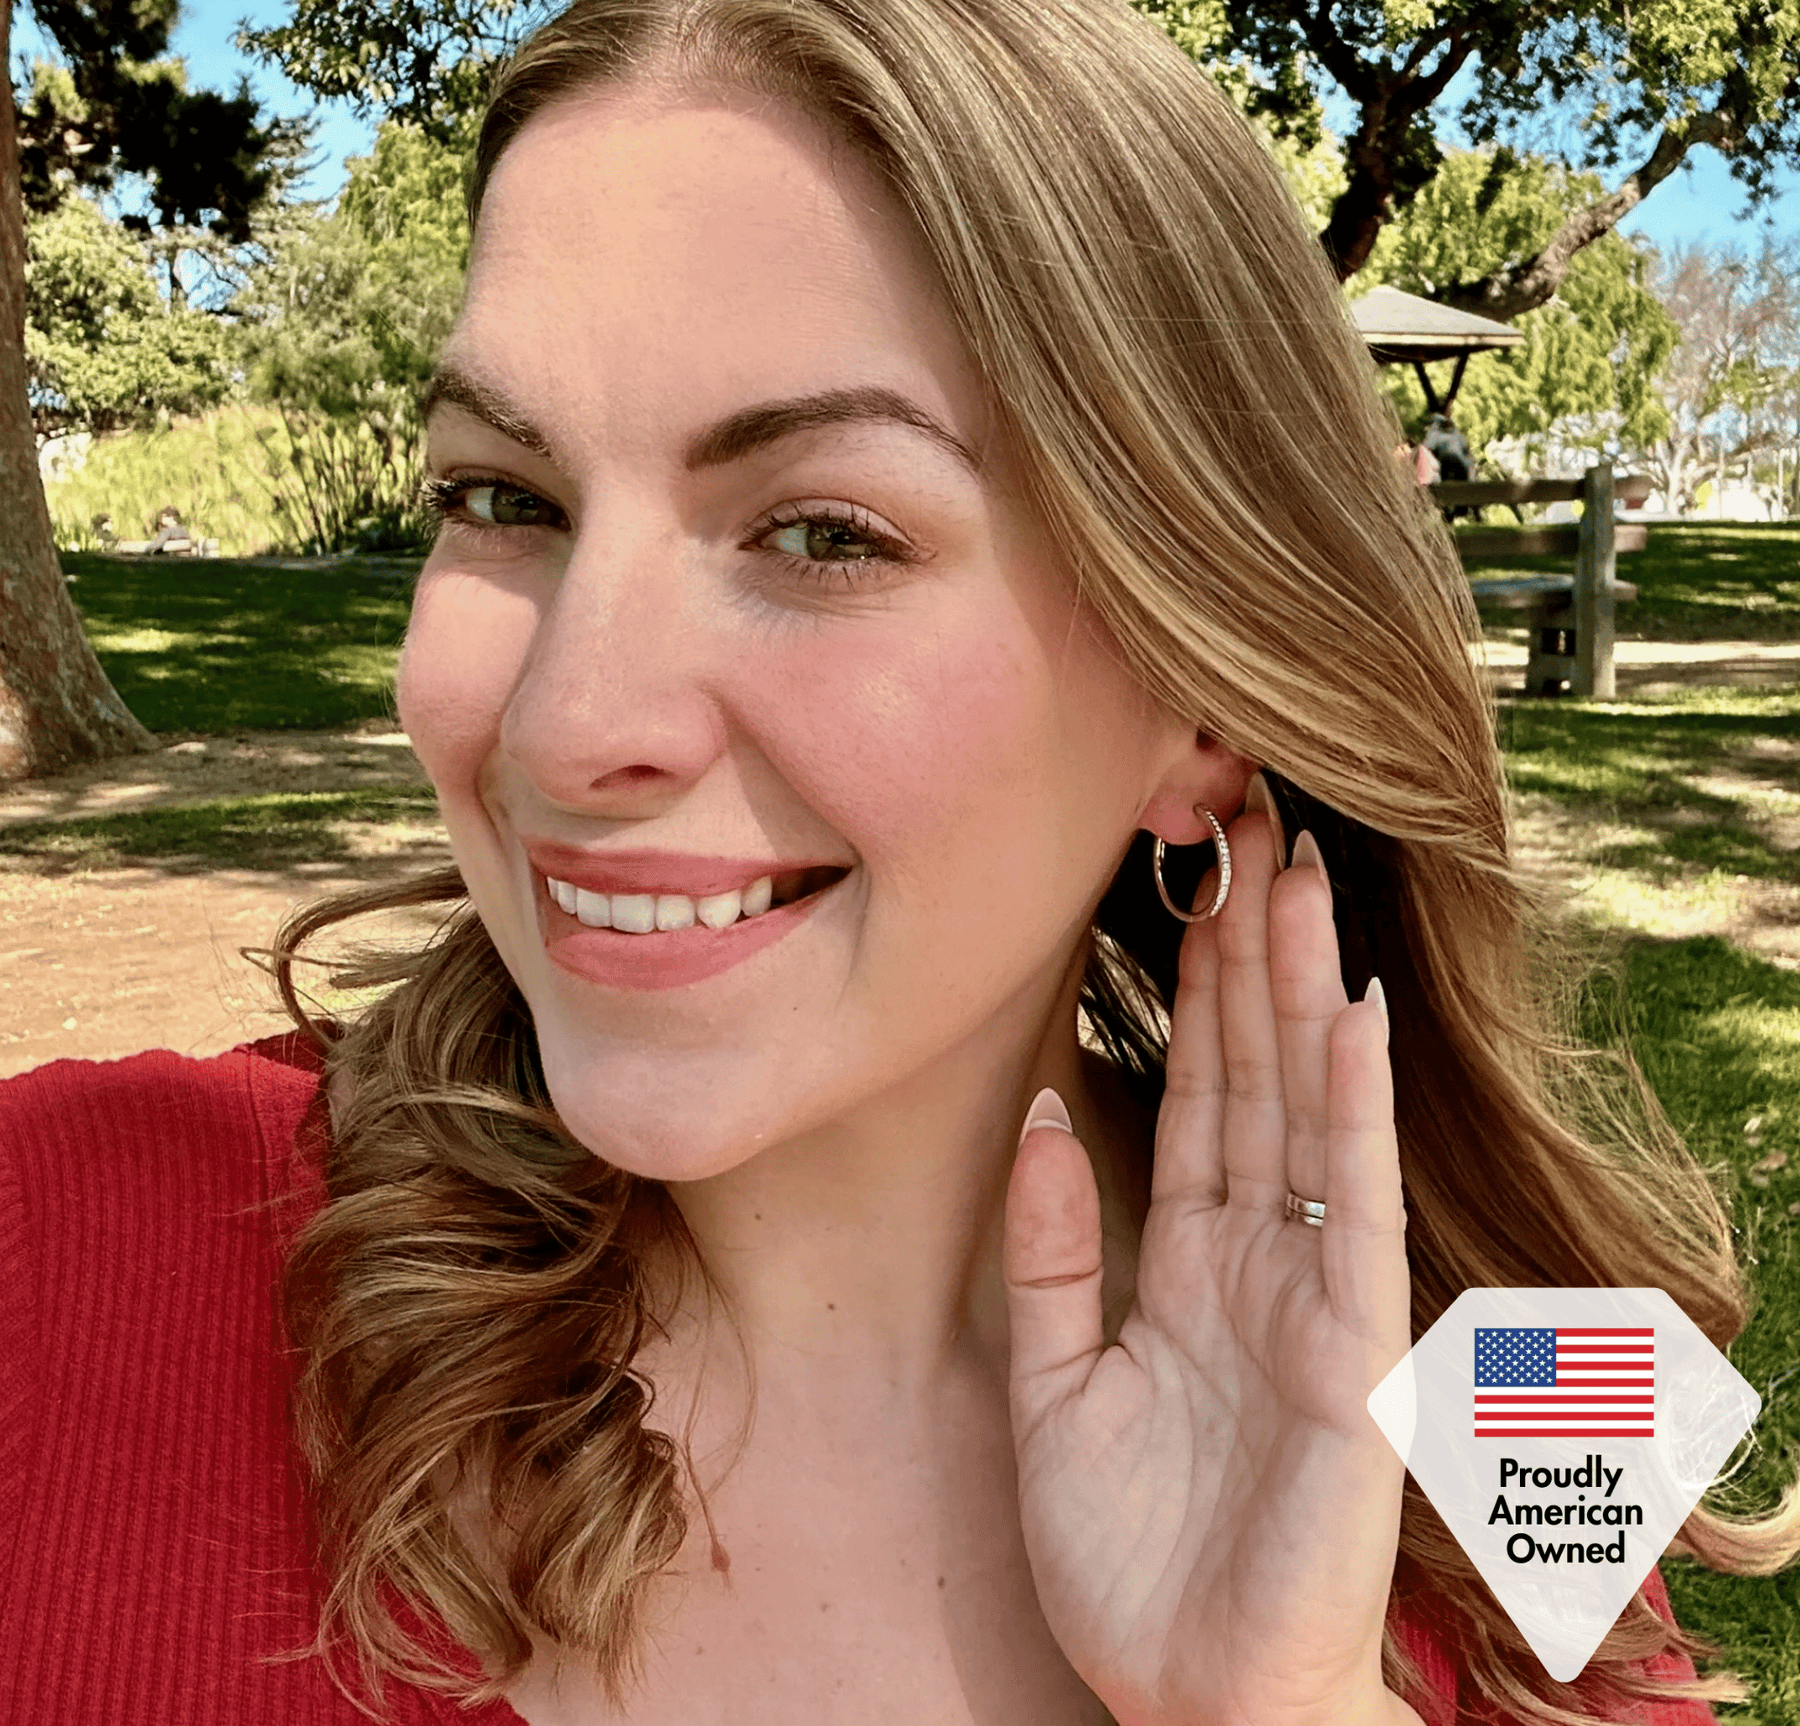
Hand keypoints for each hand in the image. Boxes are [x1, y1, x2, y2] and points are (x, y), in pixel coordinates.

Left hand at [1003, 809, 1414, 1725]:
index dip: (1193, 993)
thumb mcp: (1058, 1387)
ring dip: (1299, 991)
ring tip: (1293, 876)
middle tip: (1246, 828)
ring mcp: (1314, 1295)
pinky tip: (1346, 1017)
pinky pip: (1352, 1207)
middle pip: (1254, 1075)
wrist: (1190, 1698)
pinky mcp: (1351, 1349)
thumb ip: (1054, 1252)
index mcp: (1192, 1264)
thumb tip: (1041, 1118)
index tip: (1186, 886)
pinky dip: (1351, 1110)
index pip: (1198, 1096)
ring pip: (1306, 1110)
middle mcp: (1262, 1259)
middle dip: (1250, 953)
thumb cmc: (1133, 1561)